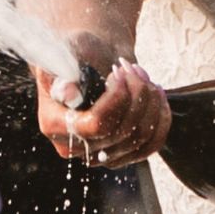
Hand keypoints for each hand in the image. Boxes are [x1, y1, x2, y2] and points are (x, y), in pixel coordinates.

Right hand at [39, 47, 167, 166]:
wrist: (89, 66)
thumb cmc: (77, 57)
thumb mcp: (66, 56)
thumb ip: (66, 72)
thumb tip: (69, 93)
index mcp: (54, 124)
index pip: (96, 124)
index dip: (117, 99)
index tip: (119, 71)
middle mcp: (74, 148)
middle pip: (122, 132)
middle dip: (137, 95)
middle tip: (135, 69)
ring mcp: (98, 157)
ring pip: (140, 138)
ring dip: (151, 104)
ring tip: (145, 78)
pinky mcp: (121, 156)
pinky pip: (151, 144)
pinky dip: (160, 119)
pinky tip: (157, 96)